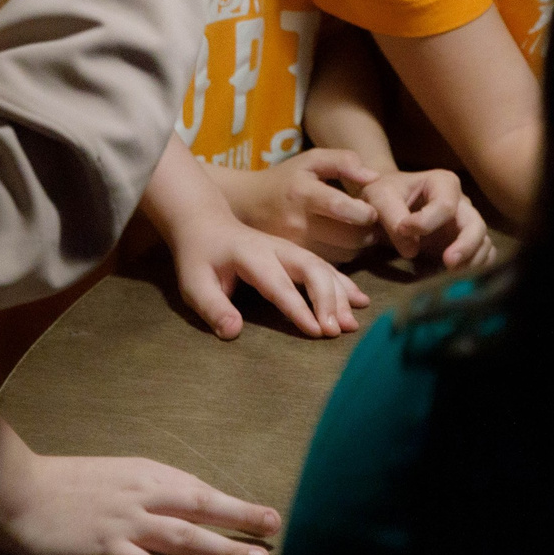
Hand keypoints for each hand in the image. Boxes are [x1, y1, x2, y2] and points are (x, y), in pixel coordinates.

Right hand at [0, 451, 280, 554]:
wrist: (16, 489)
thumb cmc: (62, 483)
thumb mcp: (112, 475)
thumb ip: (143, 488)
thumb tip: (175, 502)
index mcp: (145, 473)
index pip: (198, 489)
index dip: (232, 503)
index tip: (263, 514)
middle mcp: (142, 494)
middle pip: (202, 507)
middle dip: (242, 519)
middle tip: (275, 530)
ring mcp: (124, 522)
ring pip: (184, 536)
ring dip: (222, 549)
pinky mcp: (103, 548)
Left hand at [165, 207, 368, 340]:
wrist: (204, 222)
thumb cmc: (199, 257)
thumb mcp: (194, 283)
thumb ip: (213, 308)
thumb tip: (233, 332)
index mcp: (251, 256)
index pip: (279, 284)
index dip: (299, 307)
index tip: (317, 331)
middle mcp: (276, 250)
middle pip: (310, 269)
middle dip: (327, 299)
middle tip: (337, 330)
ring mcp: (289, 249)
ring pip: (322, 267)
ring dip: (340, 294)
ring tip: (352, 322)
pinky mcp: (296, 254)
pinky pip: (325, 267)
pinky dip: (343, 284)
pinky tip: (359, 301)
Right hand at [218, 149, 382, 260]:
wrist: (246, 206)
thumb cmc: (286, 180)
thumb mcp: (311, 160)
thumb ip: (343, 161)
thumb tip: (373, 178)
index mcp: (302, 193)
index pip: (342, 208)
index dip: (365, 212)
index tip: (370, 208)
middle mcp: (297, 223)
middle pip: (350, 238)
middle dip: (368, 231)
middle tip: (368, 221)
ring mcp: (295, 247)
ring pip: (345, 254)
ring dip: (358, 245)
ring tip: (353, 229)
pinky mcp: (296, 262)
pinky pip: (333, 265)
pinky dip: (343, 254)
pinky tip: (339, 241)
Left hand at [361, 168, 493, 266]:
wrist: (387, 204)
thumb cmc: (384, 195)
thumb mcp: (379, 196)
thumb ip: (391, 217)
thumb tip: (412, 250)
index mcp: (442, 183)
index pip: (445, 205)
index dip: (426, 222)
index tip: (403, 230)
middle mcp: (461, 202)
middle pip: (476, 225)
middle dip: (466, 245)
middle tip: (448, 263)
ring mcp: (466, 224)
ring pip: (483, 244)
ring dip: (471, 261)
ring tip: (449, 274)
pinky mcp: (465, 244)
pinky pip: (483, 257)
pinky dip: (475, 268)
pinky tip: (454, 276)